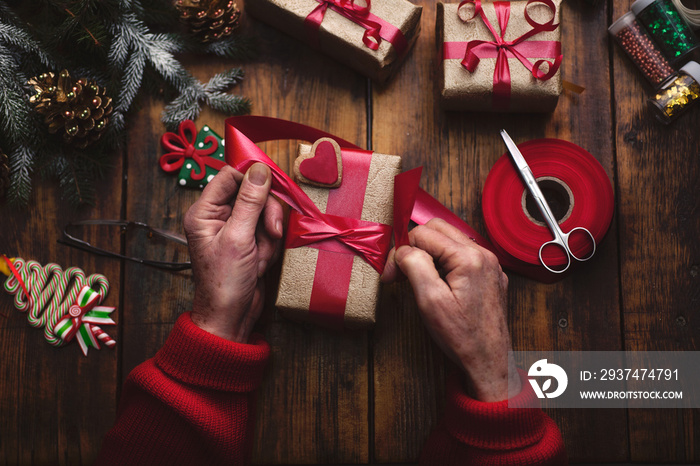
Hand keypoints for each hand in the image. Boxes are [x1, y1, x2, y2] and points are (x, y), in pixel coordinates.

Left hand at [184, 164, 282, 342]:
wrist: (231, 316)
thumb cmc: (224, 283)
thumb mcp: (239, 238)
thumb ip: (250, 202)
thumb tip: (260, 170)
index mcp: (204, 212)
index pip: (229, 177)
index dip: (252, 179)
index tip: (272, 186)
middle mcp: (218, 218)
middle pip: (251, 194)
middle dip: (266, 213)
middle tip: (271, 231)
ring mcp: (235, 230)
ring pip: (263, 213)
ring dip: (268, 234)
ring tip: (261, 255)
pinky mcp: (249, 242)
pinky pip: (267, 230)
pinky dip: (270, 246)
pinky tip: (261, 262)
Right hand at [382, 219, 520, 401]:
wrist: (490, 361)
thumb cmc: (462, 336)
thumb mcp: (430, 300)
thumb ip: (414, 265)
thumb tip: (403, 249)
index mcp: (469, 257)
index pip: (423, 233)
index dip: (401, 251)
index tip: (391, 275)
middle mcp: (484, 254)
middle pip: (439, 229)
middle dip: (415, 246)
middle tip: (401, 271)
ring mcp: (490, 264)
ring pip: (451, 240)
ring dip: (429, 253)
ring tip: (417, 277)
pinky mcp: (490, 275)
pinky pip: (462, 255)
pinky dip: (445, 262)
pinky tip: (437, 282)